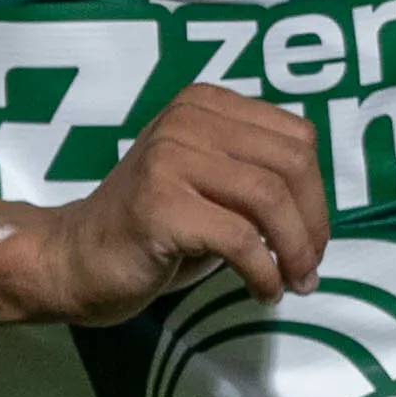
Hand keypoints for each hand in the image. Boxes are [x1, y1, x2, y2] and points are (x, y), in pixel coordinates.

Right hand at [9, 83, 330, 326]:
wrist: (76, 259)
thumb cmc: (155, 229)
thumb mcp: (214, 188)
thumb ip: (259, 177)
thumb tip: (319, 211)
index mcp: (207, 105)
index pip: (296, 138)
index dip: (318, 193)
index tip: (314, 238)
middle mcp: (188, 119)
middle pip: (290, 163)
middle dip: (313, 223)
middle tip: (310, 269)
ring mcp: (170, 157)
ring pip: (269, 198)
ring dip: (294, 250)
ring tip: (294, 283)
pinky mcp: (159, 203)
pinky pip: (239, 238)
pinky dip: (264, 271)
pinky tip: (263, 292)